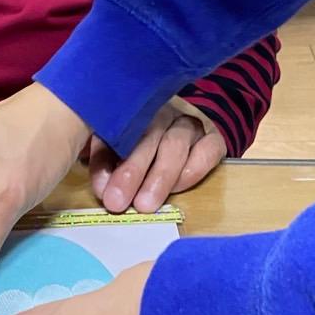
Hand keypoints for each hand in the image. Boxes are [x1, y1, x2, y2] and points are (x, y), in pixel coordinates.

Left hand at [89, 103, 225, 214]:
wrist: (186, 126)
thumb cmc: (140, 140)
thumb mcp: (114, 145)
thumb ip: (104, 161)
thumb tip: (100, 187)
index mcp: (133, 109)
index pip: (116, 130)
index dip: (105, 160)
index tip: (101, 190)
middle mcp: (162, 111)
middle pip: (147, 137)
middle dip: (131, 172)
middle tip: (117, 202)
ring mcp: (189, 124)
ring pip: (175, 145)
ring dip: (159, 177)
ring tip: (144, 204)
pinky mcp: (214, 138)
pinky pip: (207, 150)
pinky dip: (193, 169)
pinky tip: (178, 188)